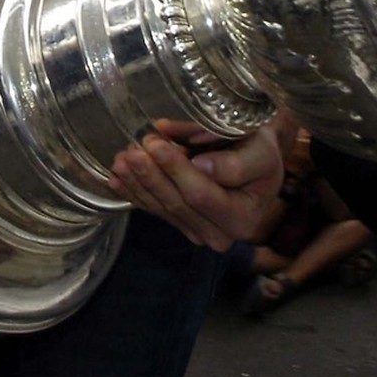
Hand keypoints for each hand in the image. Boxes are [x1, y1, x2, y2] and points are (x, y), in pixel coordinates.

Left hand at [107, 120, 284, 251]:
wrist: (255, 159)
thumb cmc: (259, 151)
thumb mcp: (261, 150)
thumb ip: (236, 161)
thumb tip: (200, 165)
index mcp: (243, 217)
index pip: (201, 195)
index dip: (175, 169)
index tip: (155, 142)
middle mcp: (220, 234)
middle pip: (176, 204)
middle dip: (150, 176)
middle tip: (132, 150)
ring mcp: (197, 232)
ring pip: (161, 207)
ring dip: (137, 183)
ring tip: (120, 159)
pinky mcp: (181, 225)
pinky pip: (154, 209)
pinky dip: (134, 192)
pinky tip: (116, 178)